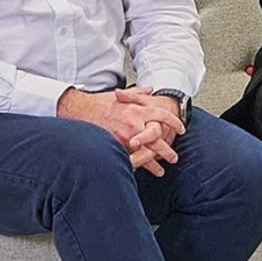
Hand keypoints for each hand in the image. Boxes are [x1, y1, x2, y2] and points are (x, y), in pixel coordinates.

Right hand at [58, 86, 184, 173]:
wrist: (80, 109)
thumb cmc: (99, 103)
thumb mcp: (121, 95)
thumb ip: (138, 93)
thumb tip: (151, 89)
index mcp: (138, 109)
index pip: (162, 115)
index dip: (174, 122)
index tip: (181, 129)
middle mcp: (134, 122)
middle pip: (157, 137)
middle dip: (166, 149)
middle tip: (174, 157)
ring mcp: (126, 135)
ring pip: (146, 151)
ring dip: (155, 162)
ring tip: (161, 170)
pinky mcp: (117, 145)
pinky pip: (132, 158)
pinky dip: (140, 165)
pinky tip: (146, 171)